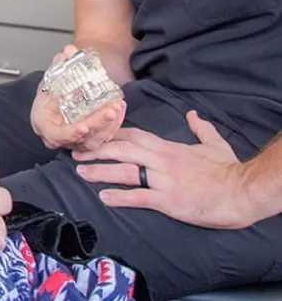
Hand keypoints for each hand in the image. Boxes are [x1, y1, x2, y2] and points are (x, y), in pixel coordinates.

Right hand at [31, 45, 125, 152]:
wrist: (55, 103)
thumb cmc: (50, 95)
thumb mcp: (51, 80)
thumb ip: (59, 65)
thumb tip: (69, 50)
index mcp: (48, 127)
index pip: (58, 136)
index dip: (71, 134)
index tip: (83, 127)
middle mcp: (65, 138)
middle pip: (84, 140)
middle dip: (98, 125)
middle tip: (110, 111)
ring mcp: (80, 141)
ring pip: (97, 140)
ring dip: (109, 124)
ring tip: (116, 106)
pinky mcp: (93, 137)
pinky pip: (106, 135)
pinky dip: (115, 122)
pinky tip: (119, 106)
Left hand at [73, 111, 256, 228]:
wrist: (241, 192)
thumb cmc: (228, 169)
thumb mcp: (214, 143)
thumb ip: (200, 128)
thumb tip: (193, 115)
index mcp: (167, 147)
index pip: (132, 134)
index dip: (110, 134)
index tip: (92, 134)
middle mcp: (161, 160)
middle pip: (121, 149)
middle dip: (96, 149)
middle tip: (75, 151)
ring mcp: (164, 180)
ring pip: (125, 170)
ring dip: (101, 170)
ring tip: (81, 171)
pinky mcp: (169, 200)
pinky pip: (140, 197)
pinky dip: (121, 197)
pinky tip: (104, 198)